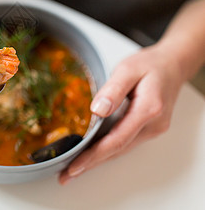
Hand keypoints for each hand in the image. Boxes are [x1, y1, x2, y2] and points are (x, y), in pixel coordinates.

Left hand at [59, 42, 185, 183]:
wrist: (172, 64)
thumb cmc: (150, 65)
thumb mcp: (128, 69)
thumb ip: (112, 90)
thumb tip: (97, 110)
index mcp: (148, 110)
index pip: (117, 140)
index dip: (94, 155)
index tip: (75, 165)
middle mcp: (153, 125)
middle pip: (118, 150)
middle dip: (91, 163)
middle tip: (67, 175)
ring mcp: (153, 129)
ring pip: (121, 149)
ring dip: (98, 159)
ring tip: (75, 168)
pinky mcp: (149, 129)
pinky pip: (125, 142)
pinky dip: (108, 150)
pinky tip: (92, 154)